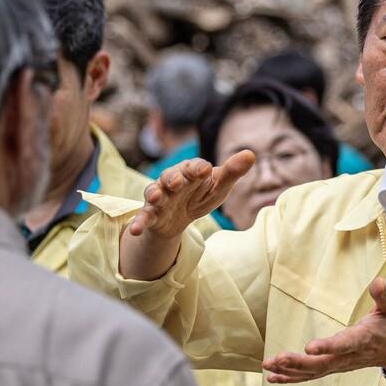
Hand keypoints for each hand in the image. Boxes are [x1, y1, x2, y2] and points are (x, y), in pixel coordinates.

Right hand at [119, 151, 254, 279]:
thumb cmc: (201, 194)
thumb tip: (250, 154)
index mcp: (190, 172)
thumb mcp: (219, 186)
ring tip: (154, 197)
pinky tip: (134, 230)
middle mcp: (172, 181)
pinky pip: (143, 217)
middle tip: (176, 180)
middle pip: (171, 176)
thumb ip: (232, 172)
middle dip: (172, 177)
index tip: (205, 170)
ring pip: (154, 193)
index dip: (198, 168)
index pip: (194, 167)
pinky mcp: (151, 214)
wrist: (180, 217)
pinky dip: (138, 222)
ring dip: (154, 194)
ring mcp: (159, 197)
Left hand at [263, 278, 385, 385]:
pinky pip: (312, 375)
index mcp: (364, 339)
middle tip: (276, 359)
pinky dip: (292, 377)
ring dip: (290, 370)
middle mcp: (351, 356)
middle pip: (322, 363)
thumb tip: (378, 282)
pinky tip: (274, 377)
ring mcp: (342, 364)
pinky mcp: (336, 367)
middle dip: (298, 363)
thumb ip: (385, 295)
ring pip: (314, 372)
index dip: (327, 346)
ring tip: (269, 366)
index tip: (309, 347)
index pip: (344, 344)